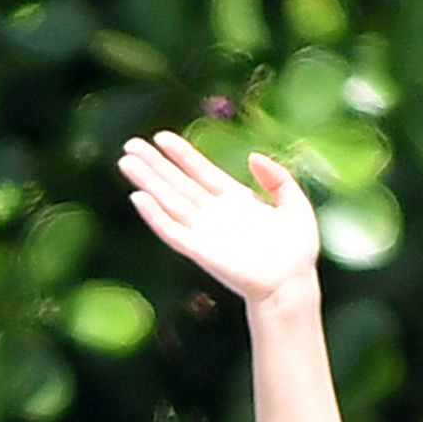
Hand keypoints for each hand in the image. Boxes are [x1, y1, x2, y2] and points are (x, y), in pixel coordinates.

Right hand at [117, 131, 319, 304]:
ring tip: (125, 162)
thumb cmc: (297, 252)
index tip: (162, 137)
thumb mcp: (295, 204)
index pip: (201, 172)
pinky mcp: (200, 252)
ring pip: (169, 202)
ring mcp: (206, 233)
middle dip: (154, 165)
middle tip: (130, 144)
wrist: (292, 284)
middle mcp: (215, 215)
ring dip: (147, 183)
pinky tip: (139, 199)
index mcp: (235, 201)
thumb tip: (252, 156)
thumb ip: (278, 178)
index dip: (181, 154)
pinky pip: (172, 232)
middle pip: (177, 184)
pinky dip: (155, 217)